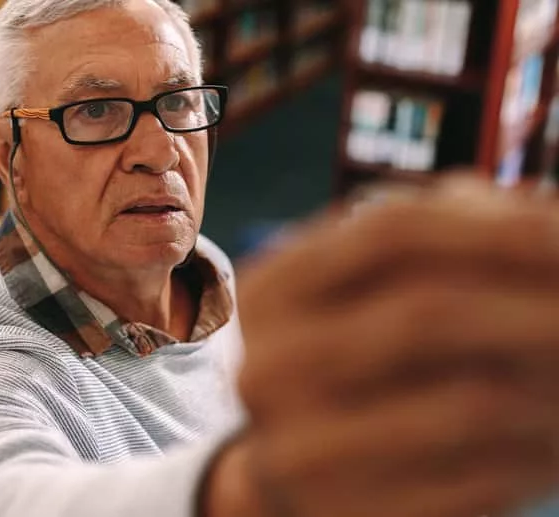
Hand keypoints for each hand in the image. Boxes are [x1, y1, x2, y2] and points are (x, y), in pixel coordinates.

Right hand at [205, 177, 558, 516]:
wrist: (287, 467)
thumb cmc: (340, 362)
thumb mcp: (354, 290)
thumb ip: (428, 238)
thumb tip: (540, 219)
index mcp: (269, 294)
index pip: (384, 232)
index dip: (491, 227)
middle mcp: (269, 367)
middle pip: (427, 312)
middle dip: (538, 307)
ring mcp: (300, 449)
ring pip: (469, 402)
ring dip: (555, 382)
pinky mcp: (347, 513)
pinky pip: (479, 482)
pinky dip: (541, 455)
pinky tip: (554, 441)